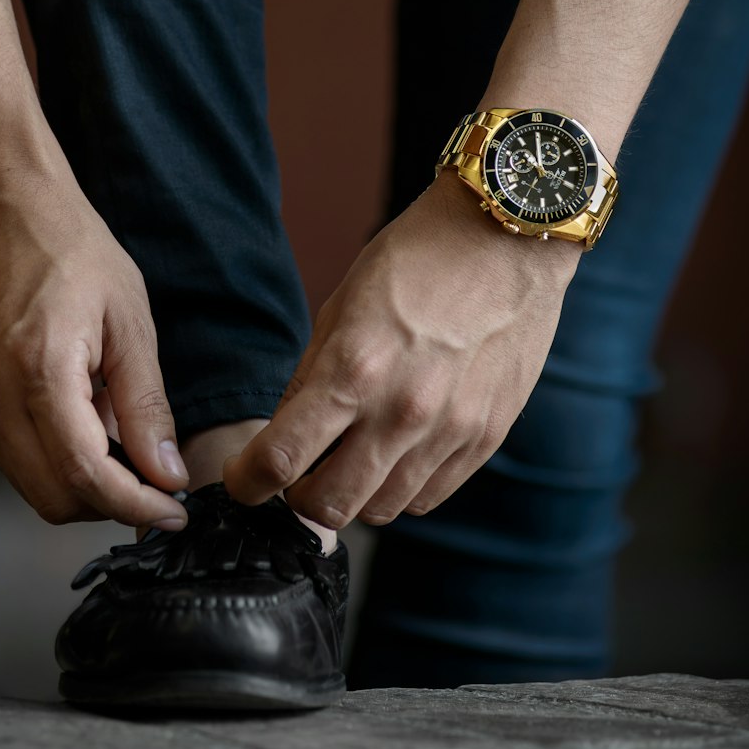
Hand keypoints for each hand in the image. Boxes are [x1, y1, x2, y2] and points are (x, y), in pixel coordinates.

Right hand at [0, 168, 188, 527]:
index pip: (86, 476)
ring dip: (84, 482)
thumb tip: (167, 474)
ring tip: (125, 436)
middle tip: (159, 483)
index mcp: (37, 371)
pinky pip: (13, 458)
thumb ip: (146, 404)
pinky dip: (57, 457)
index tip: (174, 511)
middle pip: (54, 498)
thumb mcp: (129, 319)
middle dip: (112, 503)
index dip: (136, 506)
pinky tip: (89, 419)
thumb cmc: (69, 246)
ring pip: (31, 485)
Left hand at [224, 172, 579, 527]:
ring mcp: (449, 431)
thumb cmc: (419, 258)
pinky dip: (403, 488)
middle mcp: (401, 412)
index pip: (280, 459)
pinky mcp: (486, 437)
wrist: (506, 239)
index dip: (247, 481)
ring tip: (351, 459)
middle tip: (296, 476)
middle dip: (298, 501)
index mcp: (354, 369)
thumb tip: (285, 430)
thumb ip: (312, 374)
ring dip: (354, 495)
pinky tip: (396, 453)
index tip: (242, 480)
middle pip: (329, 506)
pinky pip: (430, 495)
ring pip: (382, 510)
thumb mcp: (344, 304)